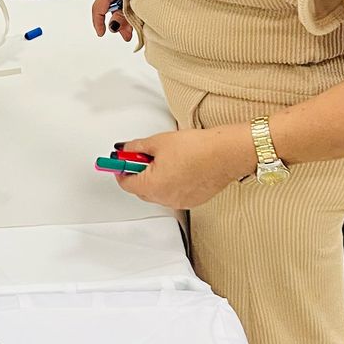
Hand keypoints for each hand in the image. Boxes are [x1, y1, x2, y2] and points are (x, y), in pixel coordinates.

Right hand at [92, 0, 136, 39]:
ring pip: (121, 8)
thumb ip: (122, 15)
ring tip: (134, 30)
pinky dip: (133, 13)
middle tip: (126, 34)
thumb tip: (115, 27)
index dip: (98, 22)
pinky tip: (139, 21)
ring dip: (127, 21)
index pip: (99, 7)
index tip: (101, 33)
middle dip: (118, 24)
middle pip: (112, 10)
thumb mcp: (133, 0)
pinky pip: (129, 4)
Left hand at [110, 126, 255, 209]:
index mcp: (152, 186)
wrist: (225, 154)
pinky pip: (173, 194)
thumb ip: (136, 147)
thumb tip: (124, 148)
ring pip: (157, 192)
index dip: (120, 168)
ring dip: (154, 178)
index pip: (125, 183)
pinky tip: (180, 167)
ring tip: (165, 158)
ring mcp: (179, 202)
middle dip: (138, 172)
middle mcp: (164, 199)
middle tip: (142, 155)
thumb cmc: (196, 148)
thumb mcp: (158, 141)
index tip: (119, 160)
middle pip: (140, 189)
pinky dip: (171, 183)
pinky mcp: (193, 201)